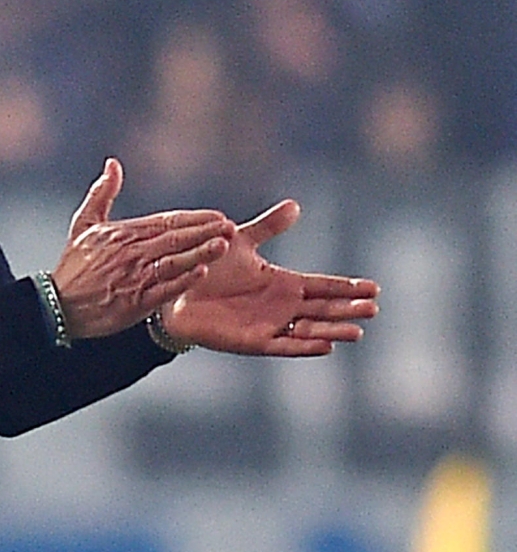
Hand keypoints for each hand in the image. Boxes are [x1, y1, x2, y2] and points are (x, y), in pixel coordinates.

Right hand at [50, 158, 234, 338]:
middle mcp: (132, 252)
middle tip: (231, 227)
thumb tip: (113, 164)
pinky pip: (163, 289)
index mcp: (124, 233)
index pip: (167, 221)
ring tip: (223, 244)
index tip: (218, 216)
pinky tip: (200, 272)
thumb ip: (102, 193)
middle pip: (175, 238)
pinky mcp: (133, 302)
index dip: (195, 218)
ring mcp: (134, 277)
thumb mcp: (83, 224)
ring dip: (199, 251)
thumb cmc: (72, 267)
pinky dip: (181, 280)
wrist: (57, 305)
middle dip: (205, 231)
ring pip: (173, 260)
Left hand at [162, 201, 379, 355]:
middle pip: (324, 308)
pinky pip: (284, 345)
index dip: (348, 287)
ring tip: (357, 332)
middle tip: (374, 309)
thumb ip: (269, 227)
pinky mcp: (253, 342)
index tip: (374, 288)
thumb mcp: (242, 241)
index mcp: (283, 282)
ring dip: (333, 330)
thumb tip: (296, 205)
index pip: (324, 285)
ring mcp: (269, 325)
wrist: (177, 291)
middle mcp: (282, 306)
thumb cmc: (209, 267)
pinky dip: (304, 346)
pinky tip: (325, 346)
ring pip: (310, 329)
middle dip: (348, 309)